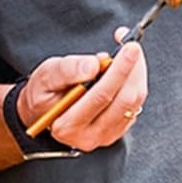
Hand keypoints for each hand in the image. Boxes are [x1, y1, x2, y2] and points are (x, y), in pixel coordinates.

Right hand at [21, 37, 147, 151]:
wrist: (45, 110)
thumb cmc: (44, 92)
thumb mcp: (46, 76)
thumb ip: (67, 70)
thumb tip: (93, 65)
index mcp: (68, 126)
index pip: (101, 97)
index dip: (119, 71)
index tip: (129, 48)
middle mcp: (90, 136)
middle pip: (124, 101)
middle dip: (133, 70)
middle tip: (132, 46)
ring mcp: (106, 135)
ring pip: (134, 102)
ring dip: (136, 74)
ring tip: (126, 53)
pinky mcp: (118, 130)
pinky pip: (135, 104)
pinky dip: (135, 82)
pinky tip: (125, 69)